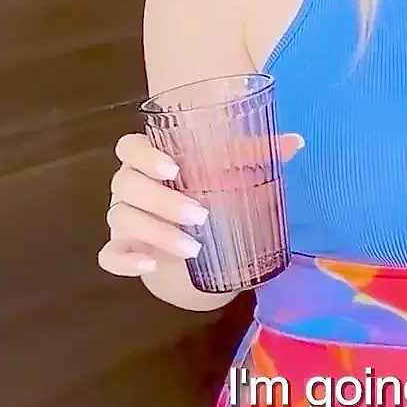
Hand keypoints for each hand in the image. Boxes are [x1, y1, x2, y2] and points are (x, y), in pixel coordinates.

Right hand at [97, 131, 303, 278]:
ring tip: (193, 247)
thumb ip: (256, 155)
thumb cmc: (210, 195)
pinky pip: (110, 255)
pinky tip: (149, 264)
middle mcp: (130, 186)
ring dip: (156, 233)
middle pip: (126, 184)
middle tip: (200, 215)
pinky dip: (124, 260)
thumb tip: (296, 141)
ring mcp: (123, 219)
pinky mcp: (123, 251)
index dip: (144, 155)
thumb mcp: (232, 175)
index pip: (129, 147)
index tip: (173, 167)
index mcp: (151, 160)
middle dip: (161, 200)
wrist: (199, 242)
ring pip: (123, 219)